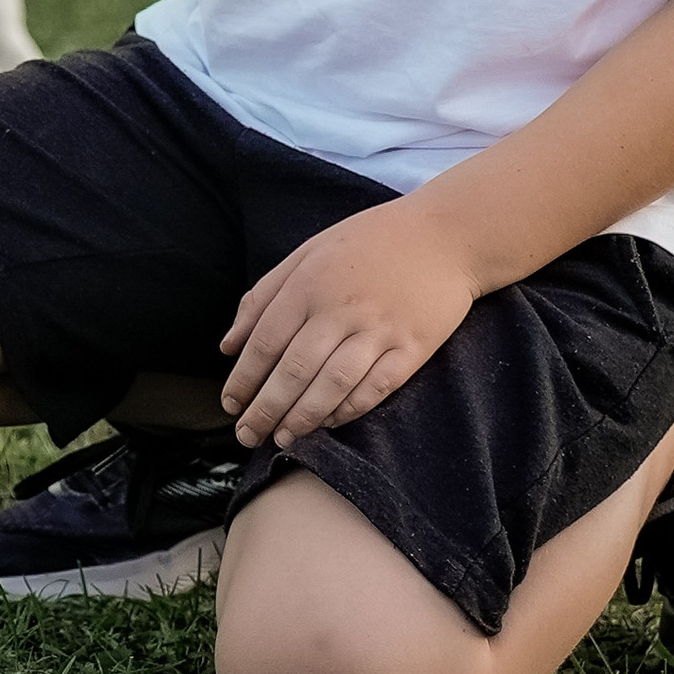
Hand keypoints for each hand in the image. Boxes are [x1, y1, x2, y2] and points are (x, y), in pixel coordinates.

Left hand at [219, 201, 479, 449]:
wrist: (445, 235)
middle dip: (265, 409)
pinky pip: (375, 388)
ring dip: (302, 418)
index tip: (230, 404)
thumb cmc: (371, 241)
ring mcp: (379, 329)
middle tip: (248, 435)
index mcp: (310, 282)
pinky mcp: (412, 348)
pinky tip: (328, 423)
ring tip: (283, 439)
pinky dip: (348, 411)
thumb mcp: (309, 251)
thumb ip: (264, 295)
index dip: (244, 378)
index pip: (266, 341)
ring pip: (332, 386)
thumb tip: (228, 345)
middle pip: (294, 370)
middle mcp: (341, 308)